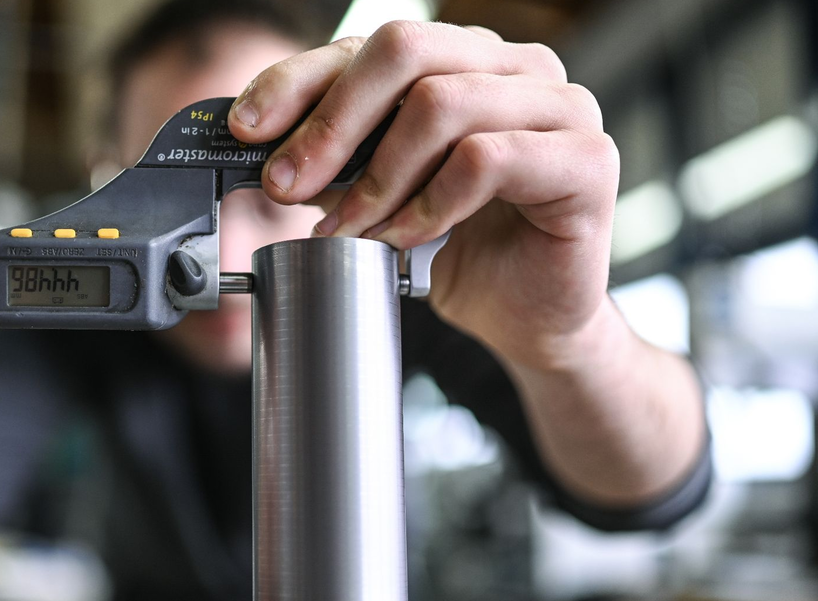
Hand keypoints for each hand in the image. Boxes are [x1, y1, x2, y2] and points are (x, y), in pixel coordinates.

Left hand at [228, 22, 619, 369]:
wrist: (529, 318)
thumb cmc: (460, 250)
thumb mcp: (379, 194)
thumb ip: (338, 160)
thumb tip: (264, 148)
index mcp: (468, 60)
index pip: (371, 46)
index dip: (300, 81)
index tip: (248, 130)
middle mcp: (518, 68)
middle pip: (404, 50)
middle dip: (330, 123)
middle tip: (286, 185)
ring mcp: (561, 106)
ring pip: (441, 104)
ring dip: (377, 177)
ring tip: (352, 227)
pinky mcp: (587, 160)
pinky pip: (486, 160)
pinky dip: (429, 205)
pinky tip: (406, 238)